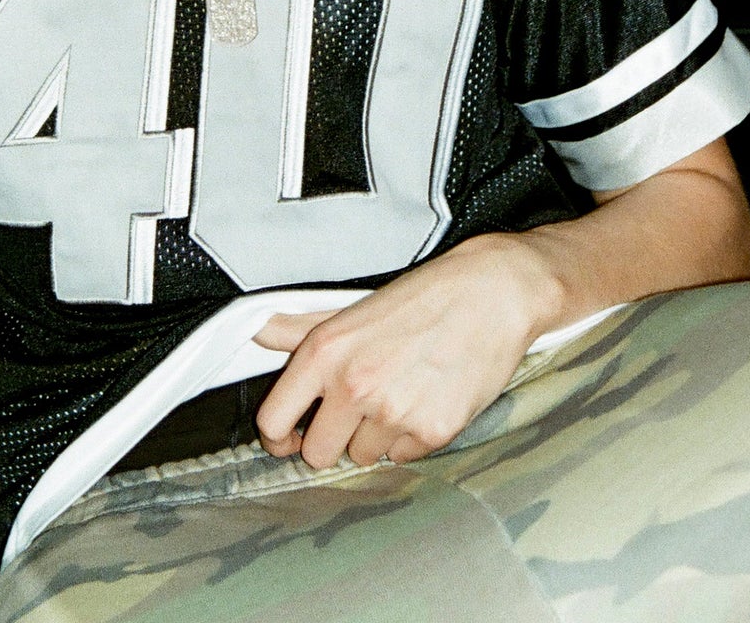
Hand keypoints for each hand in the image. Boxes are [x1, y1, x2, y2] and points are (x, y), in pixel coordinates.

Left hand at [250, 235, 557, 470]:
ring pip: (362, 457)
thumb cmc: (424, 296)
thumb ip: (301, 326)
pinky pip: (403, 457)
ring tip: (401, 393)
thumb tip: (256, 330)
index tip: (291, 435)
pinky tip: (427, 400)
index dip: (279, 435)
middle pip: (316, 454)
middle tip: (358, 410)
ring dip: (376, 436)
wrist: (492, 292)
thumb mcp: (353, 307)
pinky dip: (411, 438)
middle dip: (332, 439)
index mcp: (325, 352)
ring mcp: (393, 412)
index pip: (273, 422)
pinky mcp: (433, 431)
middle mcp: (353, 385)